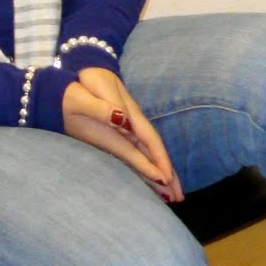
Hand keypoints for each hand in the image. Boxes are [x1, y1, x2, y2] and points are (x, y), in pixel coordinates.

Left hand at [61, 67, 183, 202]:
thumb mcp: (94, 89)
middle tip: (179, 197)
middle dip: (167, 173)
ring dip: (161, 174)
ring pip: (148, 154)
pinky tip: (151, 180)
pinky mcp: (121, 132)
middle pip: (155, 150)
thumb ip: (104, 106)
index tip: (165, 178)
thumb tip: (121, 120)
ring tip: (172, 196)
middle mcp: (133, 123)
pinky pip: (138, 154)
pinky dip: (147, 168)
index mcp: (130, 113)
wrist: (86, 68)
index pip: (149, 139)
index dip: (158, 158)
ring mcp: (129, 128)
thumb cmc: (88, 80)